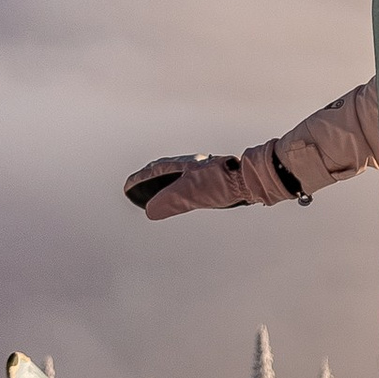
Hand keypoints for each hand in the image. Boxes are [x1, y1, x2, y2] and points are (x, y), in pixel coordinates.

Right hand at [124, 153, 256, 218]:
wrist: (252, 180)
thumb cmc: (223, 183)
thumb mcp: (190, 192)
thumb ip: (169, 201)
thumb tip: (150, 211)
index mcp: (183, 166)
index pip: (154, 171)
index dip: (139, 180)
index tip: (126, 187)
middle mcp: (192, 166)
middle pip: (165, 171)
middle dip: (149, 179)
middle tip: (137, 187)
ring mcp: (204, 173)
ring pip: (178, 177)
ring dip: (165, 184)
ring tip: (157, 194)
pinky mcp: (215, 180)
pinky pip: (190, 184)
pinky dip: (180, 190)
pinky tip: (187, 197)